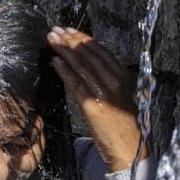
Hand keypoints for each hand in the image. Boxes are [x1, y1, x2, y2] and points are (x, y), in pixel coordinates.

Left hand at [46, 26, 144, 173]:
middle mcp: (116, 82)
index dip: (84, 39)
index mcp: (125, 77)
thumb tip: (91, 63)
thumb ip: (111, 80)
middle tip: (56, 30)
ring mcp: (104, 94)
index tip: (70, 30)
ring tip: (52, 39)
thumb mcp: (123, 96)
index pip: (102, 52)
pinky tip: (55, 61)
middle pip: (89, 55)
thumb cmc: (123, 124)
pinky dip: (65, 71)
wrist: (128, 150)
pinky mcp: (93, 106)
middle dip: (71, 40)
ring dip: (65, 50)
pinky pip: (75, 84)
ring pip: (81, 66)